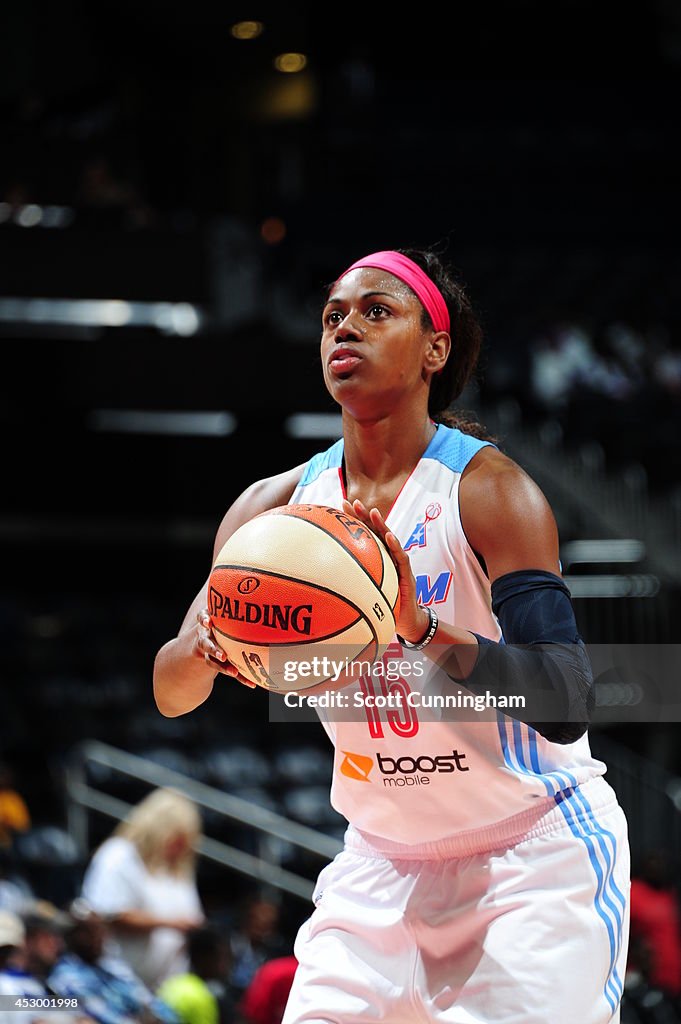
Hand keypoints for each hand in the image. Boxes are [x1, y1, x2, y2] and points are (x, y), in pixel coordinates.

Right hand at [195, 610, 256, 687]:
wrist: (204, 637)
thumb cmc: (220, 619)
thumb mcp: (222, 610)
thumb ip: (234, 603)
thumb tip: (258, 584)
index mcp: (206, 622)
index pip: (202, 618)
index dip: (203, 620)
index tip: (208, 622)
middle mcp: (205, 637)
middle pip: (206, 644)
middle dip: (213, 649)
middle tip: (223, 655)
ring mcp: (209, 651)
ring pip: (212, 661)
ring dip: (223, 667)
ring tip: (234, 672)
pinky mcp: (217, 663)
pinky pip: (227, 670)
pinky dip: (239, 677)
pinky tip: (251, 683)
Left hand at [342, 499, 429, 644]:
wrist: (404, 621)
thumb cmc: (381, 607)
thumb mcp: (360, 593)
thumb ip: (346, 583)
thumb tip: (317, 582)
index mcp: (374, 557)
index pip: (363, 534)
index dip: (353, 519)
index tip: (339, 506)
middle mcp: (386, 556)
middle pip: (374, 531)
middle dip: (363, 515)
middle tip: (351, 502)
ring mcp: (397, 562)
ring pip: (389, 539)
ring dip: (381, 524)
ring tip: (372, 512)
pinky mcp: (407, 573)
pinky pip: (401, 558)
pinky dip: (396, 546)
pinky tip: (389, 537)